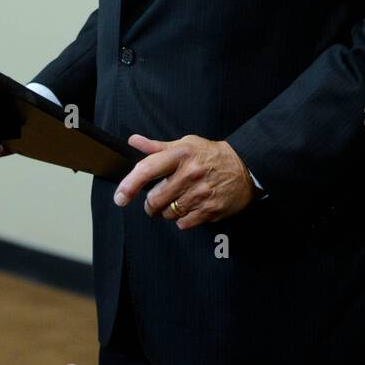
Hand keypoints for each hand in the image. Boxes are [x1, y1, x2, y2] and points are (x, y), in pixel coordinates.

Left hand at [113, 134, 254, 229]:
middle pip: (155, 199)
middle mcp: (190, 173)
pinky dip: (182, 220)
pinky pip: (184, 224)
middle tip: (156, 199)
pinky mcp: (210, 210)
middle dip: (151, 204)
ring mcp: (201, 193)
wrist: (244, 167)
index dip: (129, 185)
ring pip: (168, 214)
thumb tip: (134, 141)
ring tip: (176, 201)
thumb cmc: (210, 155)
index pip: (147, 169)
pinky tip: (189, 208)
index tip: (120, 197)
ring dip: (166, 212)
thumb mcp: (185, 144)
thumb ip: (157, 147)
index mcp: (181, 154)